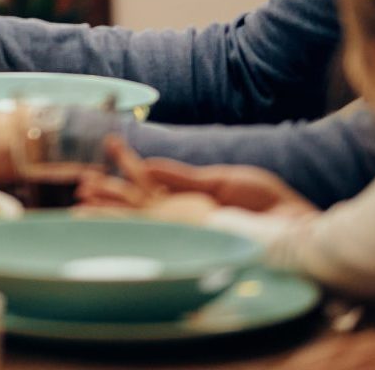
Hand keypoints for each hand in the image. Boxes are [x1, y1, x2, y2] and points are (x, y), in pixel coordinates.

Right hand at [102, 136, 317, 217]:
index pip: (151, 183)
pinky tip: (106, 208)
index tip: (108, 144)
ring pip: (135, 212)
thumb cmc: (270, 208)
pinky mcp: (188, 229)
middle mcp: (184, 214)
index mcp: (192, 201)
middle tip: (81, 182)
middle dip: (109, 192)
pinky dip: (124, 212)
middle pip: (136, 202)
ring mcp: (184, 223)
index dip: (127, 165)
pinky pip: (150, 218)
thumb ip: (183, 176)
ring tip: (81, 195)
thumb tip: (148, 164)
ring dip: (107, 203)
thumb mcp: (223, 180)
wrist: (293, 229)